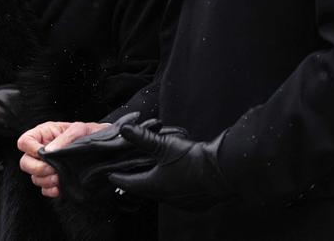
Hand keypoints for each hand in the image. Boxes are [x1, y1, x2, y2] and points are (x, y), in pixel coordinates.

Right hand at [17, 121, 108, 197]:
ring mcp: (47, 166)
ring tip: (59, 178)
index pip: (24, 142)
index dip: (30, 149)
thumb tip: (48, 152)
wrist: (103, 148)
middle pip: (25, 163)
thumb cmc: (89, 134)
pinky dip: (50, 191)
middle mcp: (42, 150)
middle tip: (52, 169)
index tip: (42, 154)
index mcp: (44, 134)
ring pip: (34, 177)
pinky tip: (60, 187)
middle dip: (37, 168)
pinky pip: (44, 189)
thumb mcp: (79, 129)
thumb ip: (64, 138)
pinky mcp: (53, 179)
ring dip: (45, 180)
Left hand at [108, 124, 229, 210]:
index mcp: (154, 185)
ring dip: (156, 186)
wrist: (222, 171)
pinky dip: (172, 189)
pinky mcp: (194, 204)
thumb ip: (142, 138)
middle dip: (136, 182)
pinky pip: (178, 197)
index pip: (129, 184)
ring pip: (162, 194)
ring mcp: (181, 203)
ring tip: (152, 176)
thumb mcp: (164, 145)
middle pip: (145, 191)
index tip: (110, 176)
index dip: (119, 178)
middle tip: (129, 175)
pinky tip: (176, 182)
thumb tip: (123, 129)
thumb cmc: (192, 158)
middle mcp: (165, 197)